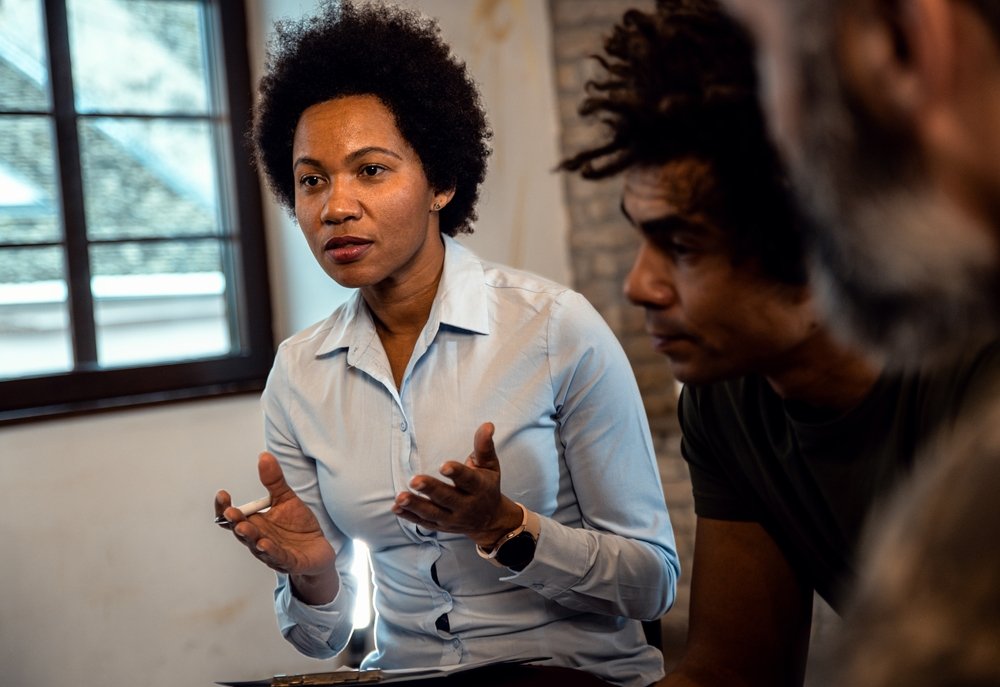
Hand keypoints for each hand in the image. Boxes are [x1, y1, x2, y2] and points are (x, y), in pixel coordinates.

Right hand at [215, 452, 336, 601]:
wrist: (319, 550)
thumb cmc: (298, 526)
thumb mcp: (287, 499)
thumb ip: (274, 481)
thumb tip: (264, 455)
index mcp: (255, 523)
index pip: (233, 518)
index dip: (224, 508)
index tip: (223, 494)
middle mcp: (258, 539)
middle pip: (241, 531)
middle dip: (235, 522)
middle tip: (230, 512)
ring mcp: (272, 552)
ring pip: (256, 545)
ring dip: (250, 537)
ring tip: (244, 527)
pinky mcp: (289, 562)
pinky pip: (277, 557)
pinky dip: (270, 551)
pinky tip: (264, 544)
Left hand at [391, 422, 523, 548]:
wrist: (490, 520)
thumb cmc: (487, 486)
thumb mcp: (490, 466)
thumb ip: (484, 446)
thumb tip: (487, 425)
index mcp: (479, 488)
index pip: (468, 480)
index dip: (457, 472)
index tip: (444, 465)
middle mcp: (466, 505)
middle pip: (447, 498)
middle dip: (431, 489)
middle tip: (415, 480)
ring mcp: (453, 519)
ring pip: (433, 513)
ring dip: (415, 505)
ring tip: (400, 497)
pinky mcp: (441, 527)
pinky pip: (424, 523)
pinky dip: (409, 517)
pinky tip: (396, 508)